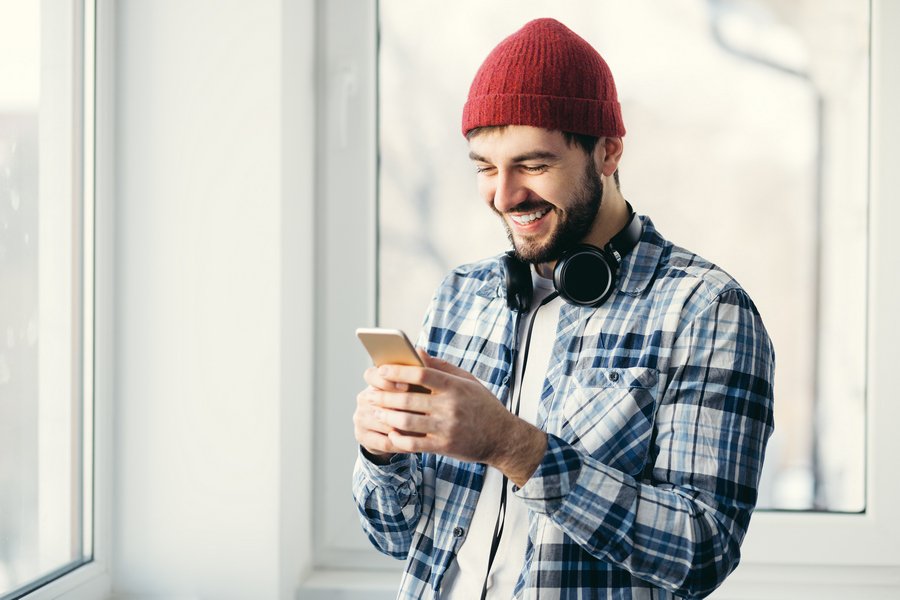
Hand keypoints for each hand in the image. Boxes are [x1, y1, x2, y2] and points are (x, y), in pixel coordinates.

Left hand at [358, 350, 547, 485]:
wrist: (502, 437)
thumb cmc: (482, 405)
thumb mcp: (467, 380)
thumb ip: (441, 366)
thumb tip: (417, 351)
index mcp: (454, 386)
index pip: (420, 374)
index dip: (397, 372)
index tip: (381, 371)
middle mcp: (450, 406)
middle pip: (407, 399)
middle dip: (384, 397)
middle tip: (371, 395)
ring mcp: (446, 428)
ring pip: (406, 422)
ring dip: (386, 417)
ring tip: (377, 413)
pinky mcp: (444, 447)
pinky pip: (413, 444)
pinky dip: (398, 438)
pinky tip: (390, 433)